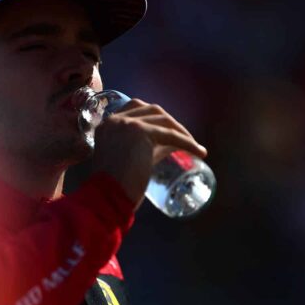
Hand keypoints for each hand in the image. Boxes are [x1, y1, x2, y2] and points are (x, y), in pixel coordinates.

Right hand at [91, 99, 207, 208]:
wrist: (105, 196)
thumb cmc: (113, 186)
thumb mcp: (125, 159)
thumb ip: (141, 149)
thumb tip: (169, 147)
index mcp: (107, 125)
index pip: (135, 108)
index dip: (154, 117)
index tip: (167, 129)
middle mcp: (115, 120)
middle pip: (151, 110)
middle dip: (170, 122)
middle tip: (183, 138)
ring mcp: (127, 124)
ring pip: (163, 121)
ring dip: (182, 132)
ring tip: (194, 147)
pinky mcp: (141, 133)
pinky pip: (171, 135)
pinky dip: (188, 143)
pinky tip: (199, 152)